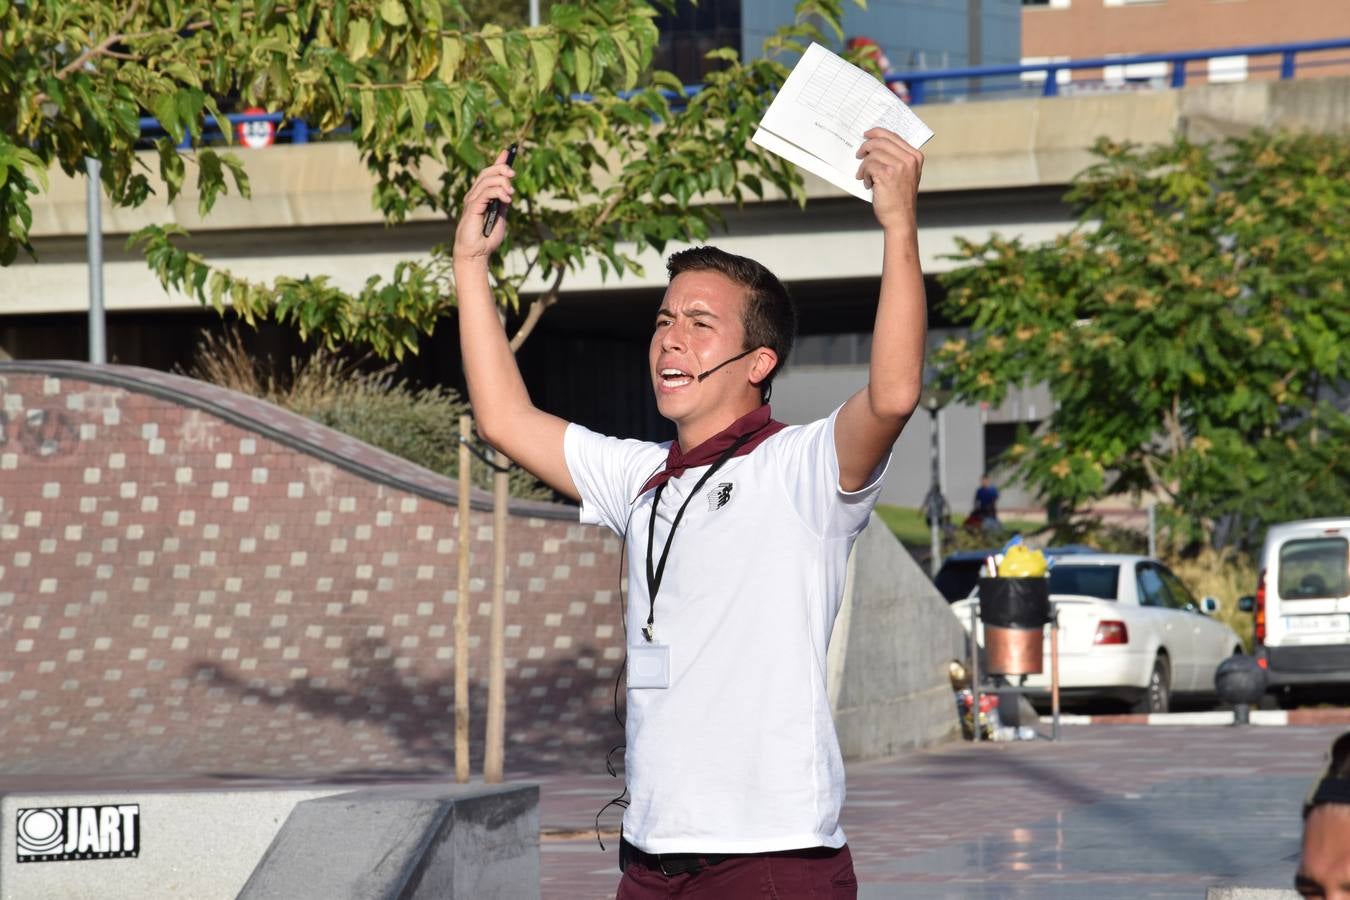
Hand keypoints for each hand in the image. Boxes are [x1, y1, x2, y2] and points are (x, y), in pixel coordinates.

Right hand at [453, 147, 515, 261]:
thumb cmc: (486, 239)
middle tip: (514, 175)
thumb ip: (502, 203)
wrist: (476, 253)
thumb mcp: (500, 217)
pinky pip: (486, 192)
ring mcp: (472, 201)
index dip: (498, 161)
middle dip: (502, 168)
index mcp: (480, 196)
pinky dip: (498, 192)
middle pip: (487, 172)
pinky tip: (507, 199)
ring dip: (502, 182)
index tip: (509, 151)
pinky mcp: (472, 208)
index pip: (488, 174)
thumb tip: (509, 191)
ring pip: (487, 180)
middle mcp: (474, 195)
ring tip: (511, 194)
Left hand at [855, 128, 922, 231]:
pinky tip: (868, 184)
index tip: (866, 135)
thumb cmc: (900, 198)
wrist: (900, 218)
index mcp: (915, 156)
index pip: (893, 136)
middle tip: (858, 154)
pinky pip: (868, 166)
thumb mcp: (905, 174)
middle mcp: (909, 159)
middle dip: (866, 146)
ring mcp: (899, 166)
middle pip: (881, 141)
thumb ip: (897, 158)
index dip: (877, 133)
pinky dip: (864, 175)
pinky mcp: (887, 174)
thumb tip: (876, 145)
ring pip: (872, 154)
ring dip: (864, 166)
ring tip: (865, 177)